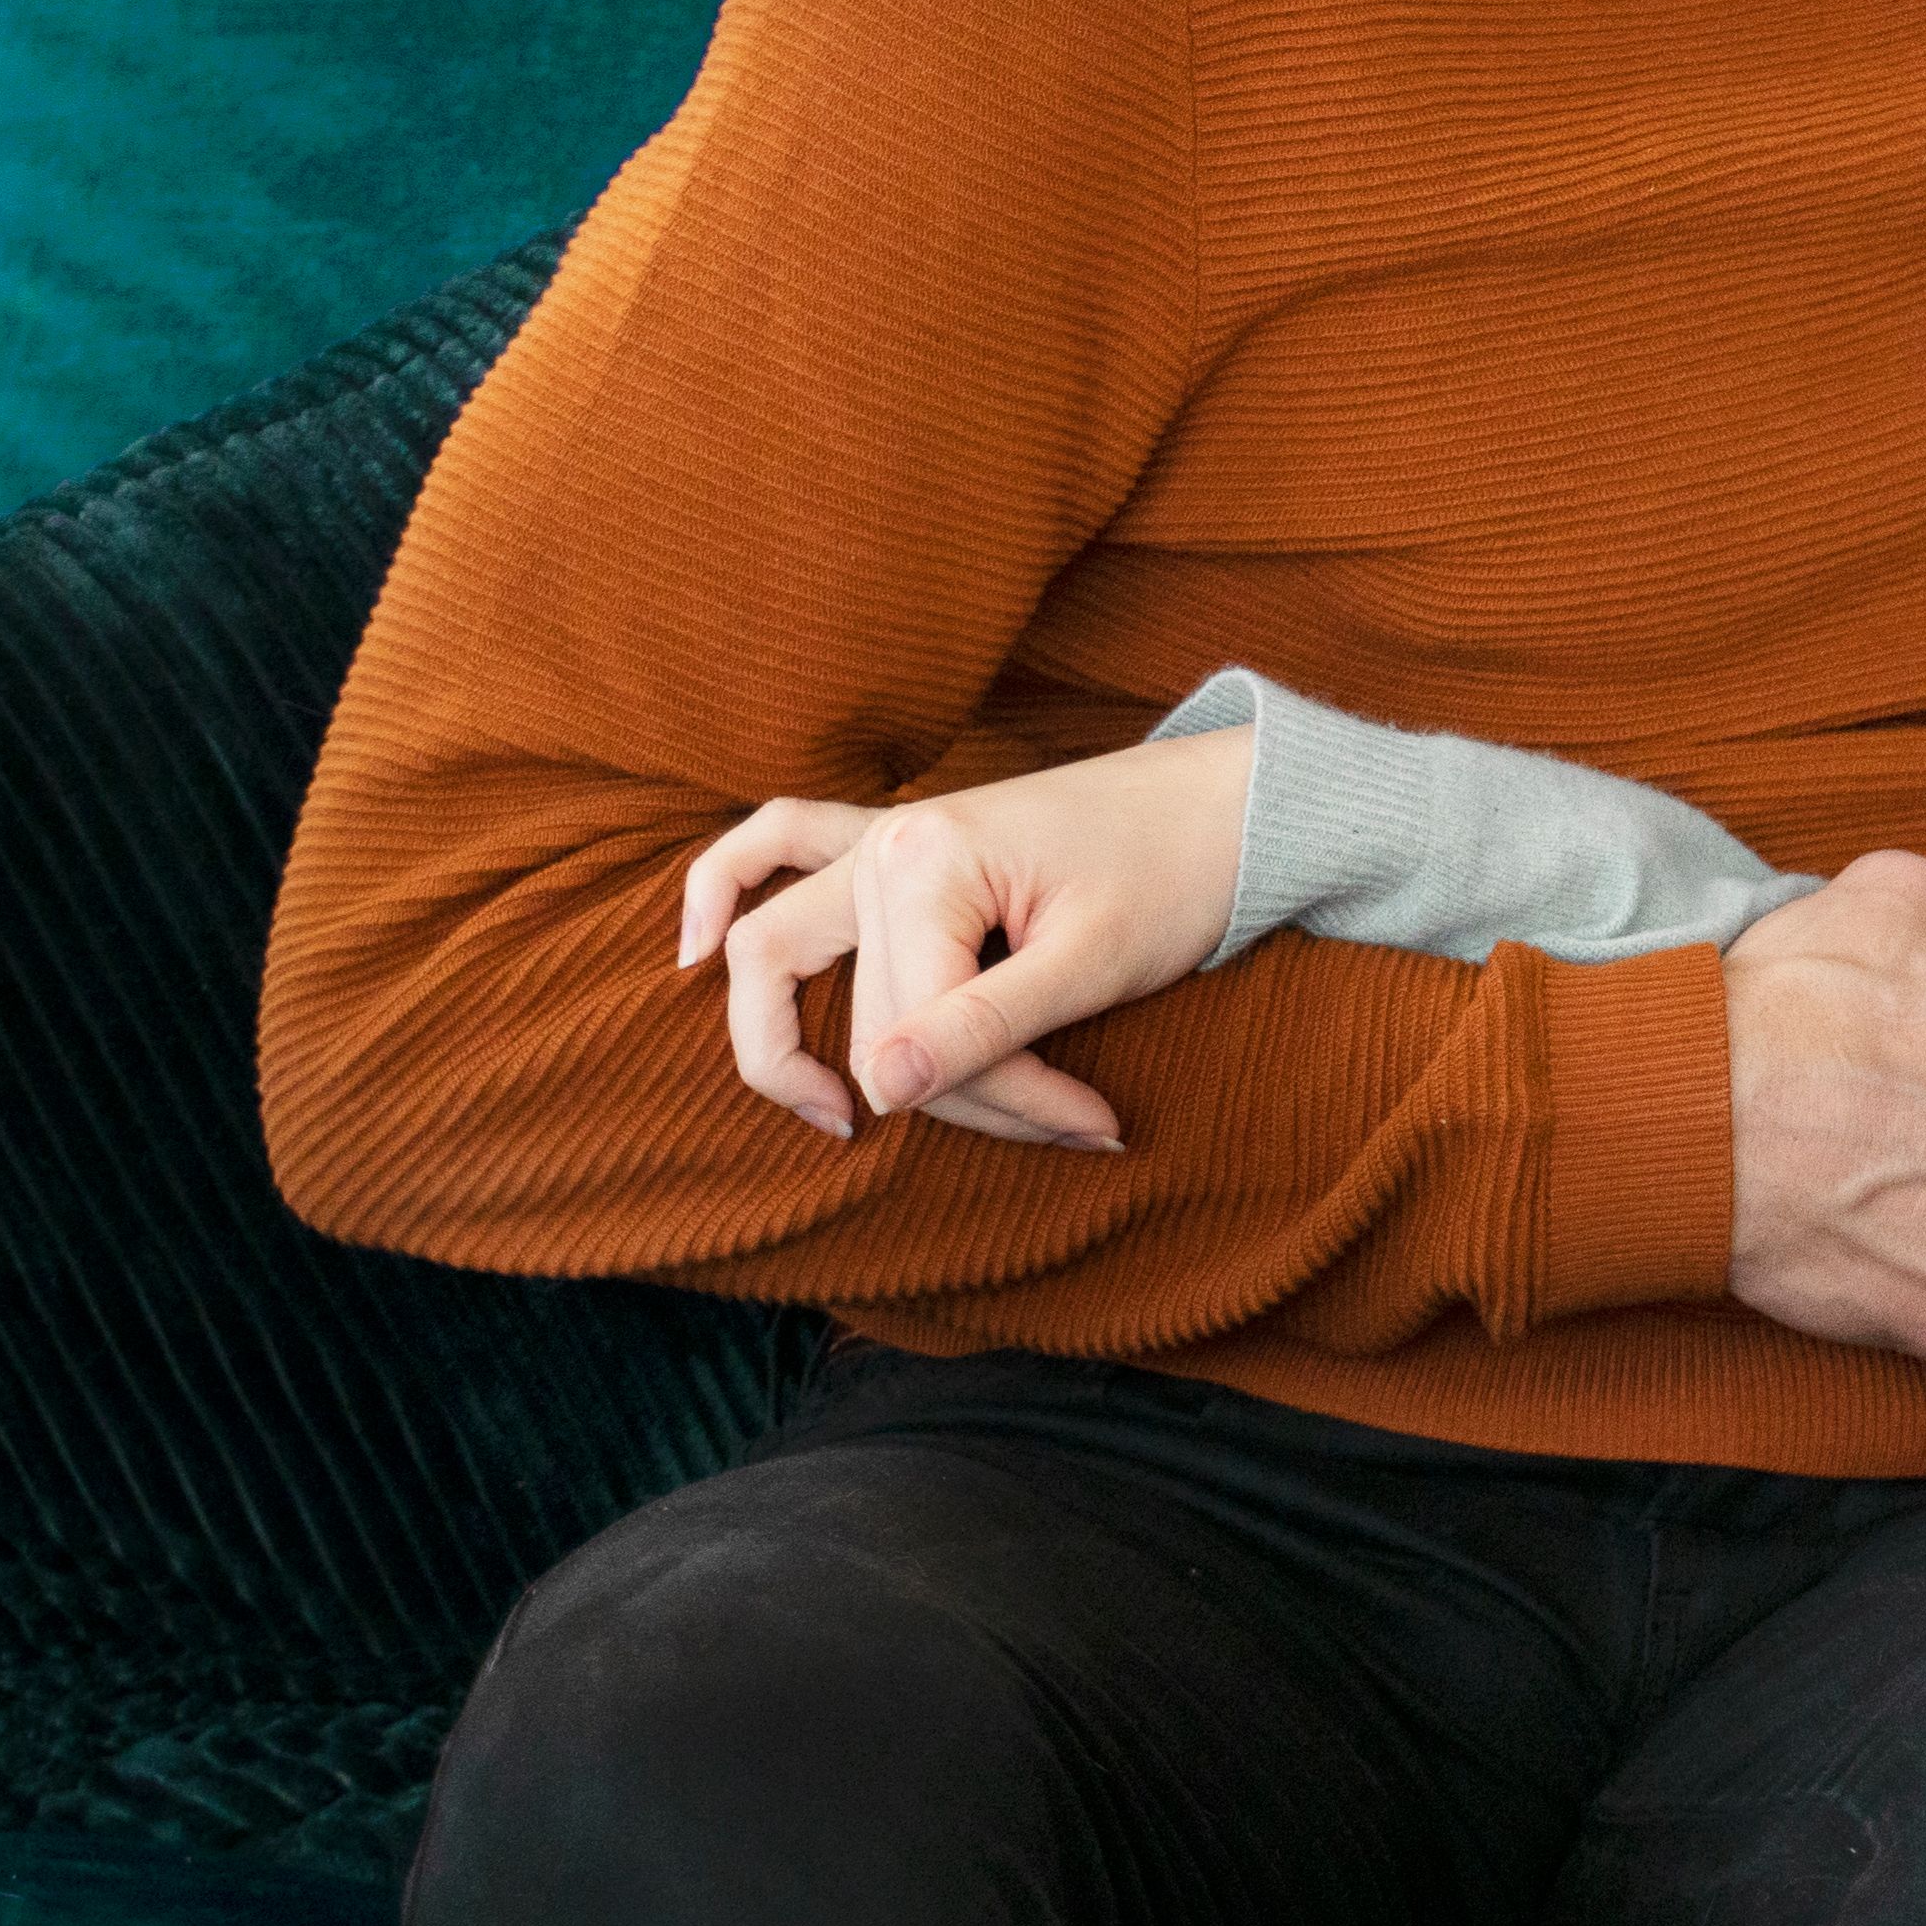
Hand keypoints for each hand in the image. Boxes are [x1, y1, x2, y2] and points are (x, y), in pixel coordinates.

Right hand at [680, 727, 1256, 1150]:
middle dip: (948, 1089)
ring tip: (837, 1117)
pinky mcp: (902, 843)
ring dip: (797, 1034)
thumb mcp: (1093, 963)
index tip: (1095, 1127)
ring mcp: (883, 836)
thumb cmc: (1179, 872)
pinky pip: (778, 847)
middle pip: (860, 1009)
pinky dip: (725, 889)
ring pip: (783, 948)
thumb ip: (983, 1029)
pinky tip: (690, 950)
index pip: (916, 1031)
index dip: (1001, 1099)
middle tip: (1055, 1126)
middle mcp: (882, 843)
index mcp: (925, 860)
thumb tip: (879, 1093)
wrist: (1235, 798)